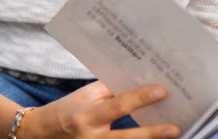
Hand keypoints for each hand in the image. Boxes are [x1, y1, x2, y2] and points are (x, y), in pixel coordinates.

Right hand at [21, 82, 179, 138]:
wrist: (43, 133)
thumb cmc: (67, 110)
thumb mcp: (84, 97)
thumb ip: (109, 92)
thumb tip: (138, 84)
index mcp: (87, 116)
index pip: (118, 105)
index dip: (141, 98)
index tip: (161, 91)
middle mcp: (92, 138)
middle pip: (126, 137)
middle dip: (152, 133)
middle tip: (175, 129)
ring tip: (170, 135)